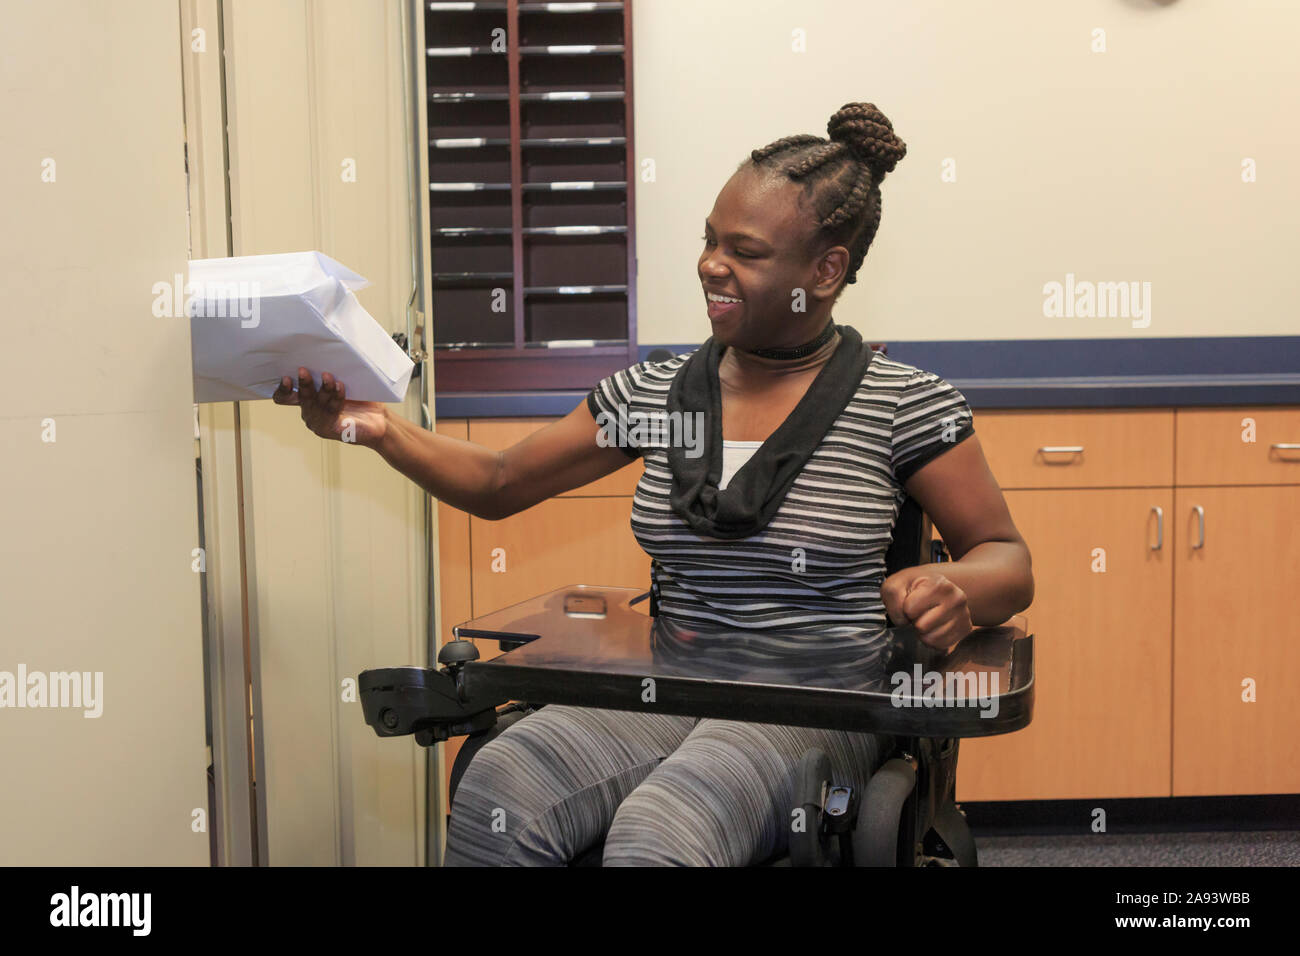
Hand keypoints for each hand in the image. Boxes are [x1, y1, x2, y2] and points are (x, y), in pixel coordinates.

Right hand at [272, 367, 388, 448]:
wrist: (381, 420)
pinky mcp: (330, 429)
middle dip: (303, 383)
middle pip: (300, 397)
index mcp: (308, 399)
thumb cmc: (362, 400)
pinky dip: (335, 397)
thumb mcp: (342, 381)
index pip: (284, 397)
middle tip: (305, 370)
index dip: (282, 388)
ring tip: (329, 377)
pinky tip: (340, 387)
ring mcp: (319, 422)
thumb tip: (325, 350)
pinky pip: (330, 410)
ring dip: (323, 388)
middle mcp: (311, 411)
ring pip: (315, 403)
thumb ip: (330, 372)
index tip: (286, 376)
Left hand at [881, 567, 973, 650]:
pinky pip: (941, 645)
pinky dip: (932, 640)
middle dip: (915, 621)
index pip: (909, 609)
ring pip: (931, 638)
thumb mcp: (895, 585)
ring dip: (923, 632)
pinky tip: (934, 626)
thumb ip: (893, 599)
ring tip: (927, 617)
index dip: (905, 608)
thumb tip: (903, 620)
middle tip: (920, 611)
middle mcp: (957, 598)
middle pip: (921, 626)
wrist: (934, 588)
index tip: (911, 601)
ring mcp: (964, 614)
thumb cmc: (913, 587)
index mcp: (939, 584)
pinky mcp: (966, 629)